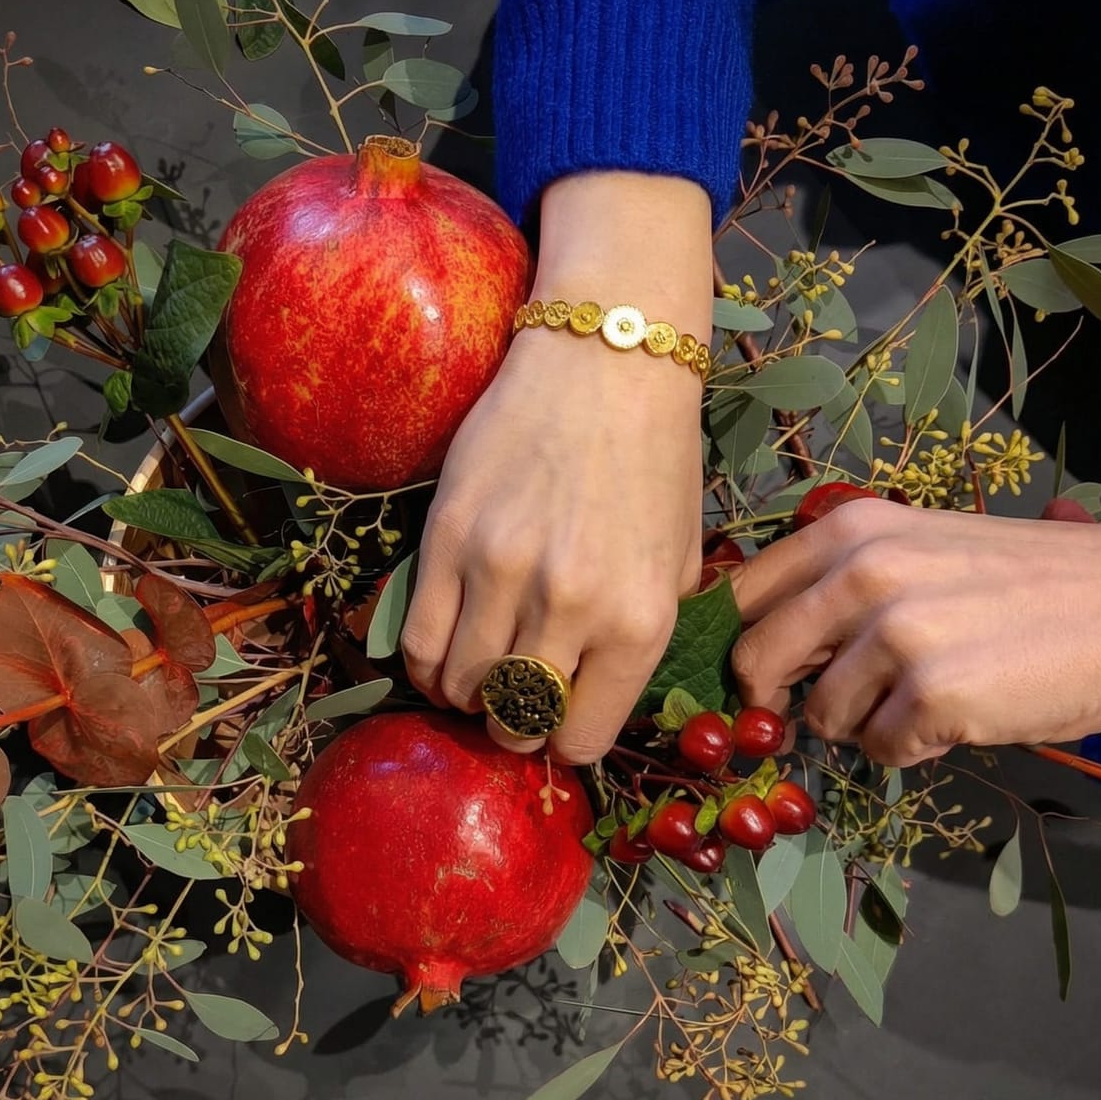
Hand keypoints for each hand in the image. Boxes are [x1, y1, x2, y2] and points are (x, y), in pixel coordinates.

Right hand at [402, 172, 712, 760]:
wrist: (605, 360)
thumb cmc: (654, 459)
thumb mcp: (679, 559)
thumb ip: (645, 638)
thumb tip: (594, 701)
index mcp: (638, 621)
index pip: (581, 739)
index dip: (567, 738)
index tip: (560, 719)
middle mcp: (570, 608)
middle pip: (517, 721)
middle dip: (515, 724)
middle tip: (515, 701)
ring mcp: (502, 573)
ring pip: (464, 688)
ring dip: (468, 695)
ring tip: (478, 674)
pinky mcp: (447, 540)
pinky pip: (420, 642)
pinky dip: (427, 665)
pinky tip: (443, 654)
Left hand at [728, 499, 1100, 764]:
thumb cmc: (1036, 583)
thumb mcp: (926, 549)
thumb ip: (846, 582)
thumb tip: (769, 642)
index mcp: (852, 529)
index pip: (741, 595)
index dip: (740, 645)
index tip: (761, 675)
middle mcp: (863, 573)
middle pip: (754, 662)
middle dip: (778, 700)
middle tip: (830, 708)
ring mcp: (897, 636)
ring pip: (822, 717)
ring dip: (864, 725)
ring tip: (928, 698)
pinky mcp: (934, 698)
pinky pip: (881, 752)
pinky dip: (913, 749)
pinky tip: (961, 718)